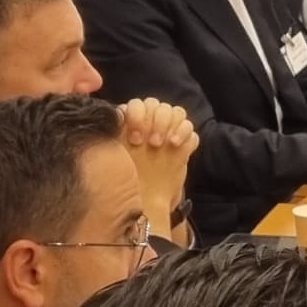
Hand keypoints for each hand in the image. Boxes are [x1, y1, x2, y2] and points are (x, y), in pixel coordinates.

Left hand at [120, 98, 198, 226]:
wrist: (145, 202)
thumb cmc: (126, 180)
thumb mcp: (117, 158)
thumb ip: (116, 134)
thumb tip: (116, 116)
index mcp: (132, 124)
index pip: (137, 104)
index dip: (137, 116)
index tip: (134, 138)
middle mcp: (151, 124)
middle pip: (158, 105)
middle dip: (156, 121)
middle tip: (152, 143)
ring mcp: (169, 132)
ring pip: (176, 112)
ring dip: (170, 124)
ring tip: (165, 144)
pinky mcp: (185, 143)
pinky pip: (190, 128)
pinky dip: (184, 133)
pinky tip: (175, 145)